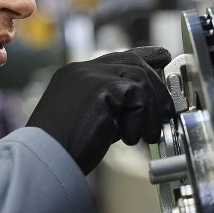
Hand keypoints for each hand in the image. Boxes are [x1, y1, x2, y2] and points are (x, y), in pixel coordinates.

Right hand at [26, 46, 175, 173]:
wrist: (45, 158)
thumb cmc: (63, 148)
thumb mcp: (89, 119)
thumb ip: (111, 106)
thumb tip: (141, 107)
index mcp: (76, 75)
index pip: (116, 57)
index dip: (144, 55)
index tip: (163, 57)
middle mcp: (82, 69)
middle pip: (133, 62)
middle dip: (157, 86)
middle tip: (168, 111)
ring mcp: (91, 75)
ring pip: (140, 78)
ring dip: (151, 111)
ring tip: (149, 136)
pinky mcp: (101, 87)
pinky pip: (137, 96)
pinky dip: (140, 120)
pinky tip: (128, 139)